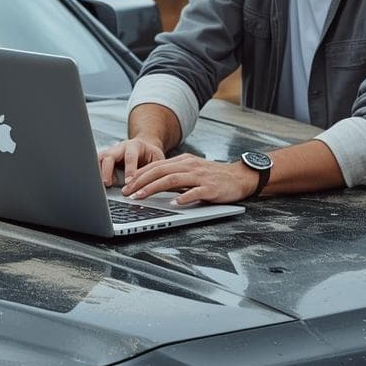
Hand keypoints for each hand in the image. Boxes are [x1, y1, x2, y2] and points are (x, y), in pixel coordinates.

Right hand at [97, 136, 165, 186]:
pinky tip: (97, 184)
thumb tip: (147, 184)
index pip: (130, 157)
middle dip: (107, 171)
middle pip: (109, 156)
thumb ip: (151, 170)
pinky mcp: (104, 159)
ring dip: (98, 173)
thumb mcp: (157, 160)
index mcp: (134, 146)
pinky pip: (96, 165)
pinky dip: (95, 175)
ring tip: (100, 186)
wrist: (145, 146)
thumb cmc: (151, 154)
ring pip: (99, 160)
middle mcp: (120, 147)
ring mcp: (110, 152)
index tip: (128, 182)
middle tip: (107, 184)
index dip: (129, 170)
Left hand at [123, 154, 258, 205]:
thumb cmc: (213, 177)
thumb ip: (174, 176)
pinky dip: (183, 197)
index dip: (139, 175)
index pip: (156, 166)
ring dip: (154, 188)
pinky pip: (195, 192)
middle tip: (127, 192)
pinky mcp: (210, 188)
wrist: (239, 177)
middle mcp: (189, 166)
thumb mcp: (191, 172)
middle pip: (160, 171)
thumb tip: (151, 185)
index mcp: (183, 161)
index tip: (126, 185)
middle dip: (141, 181)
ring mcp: (200, 176)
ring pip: (172, 179)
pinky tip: (174, 204)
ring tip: (141, 196)